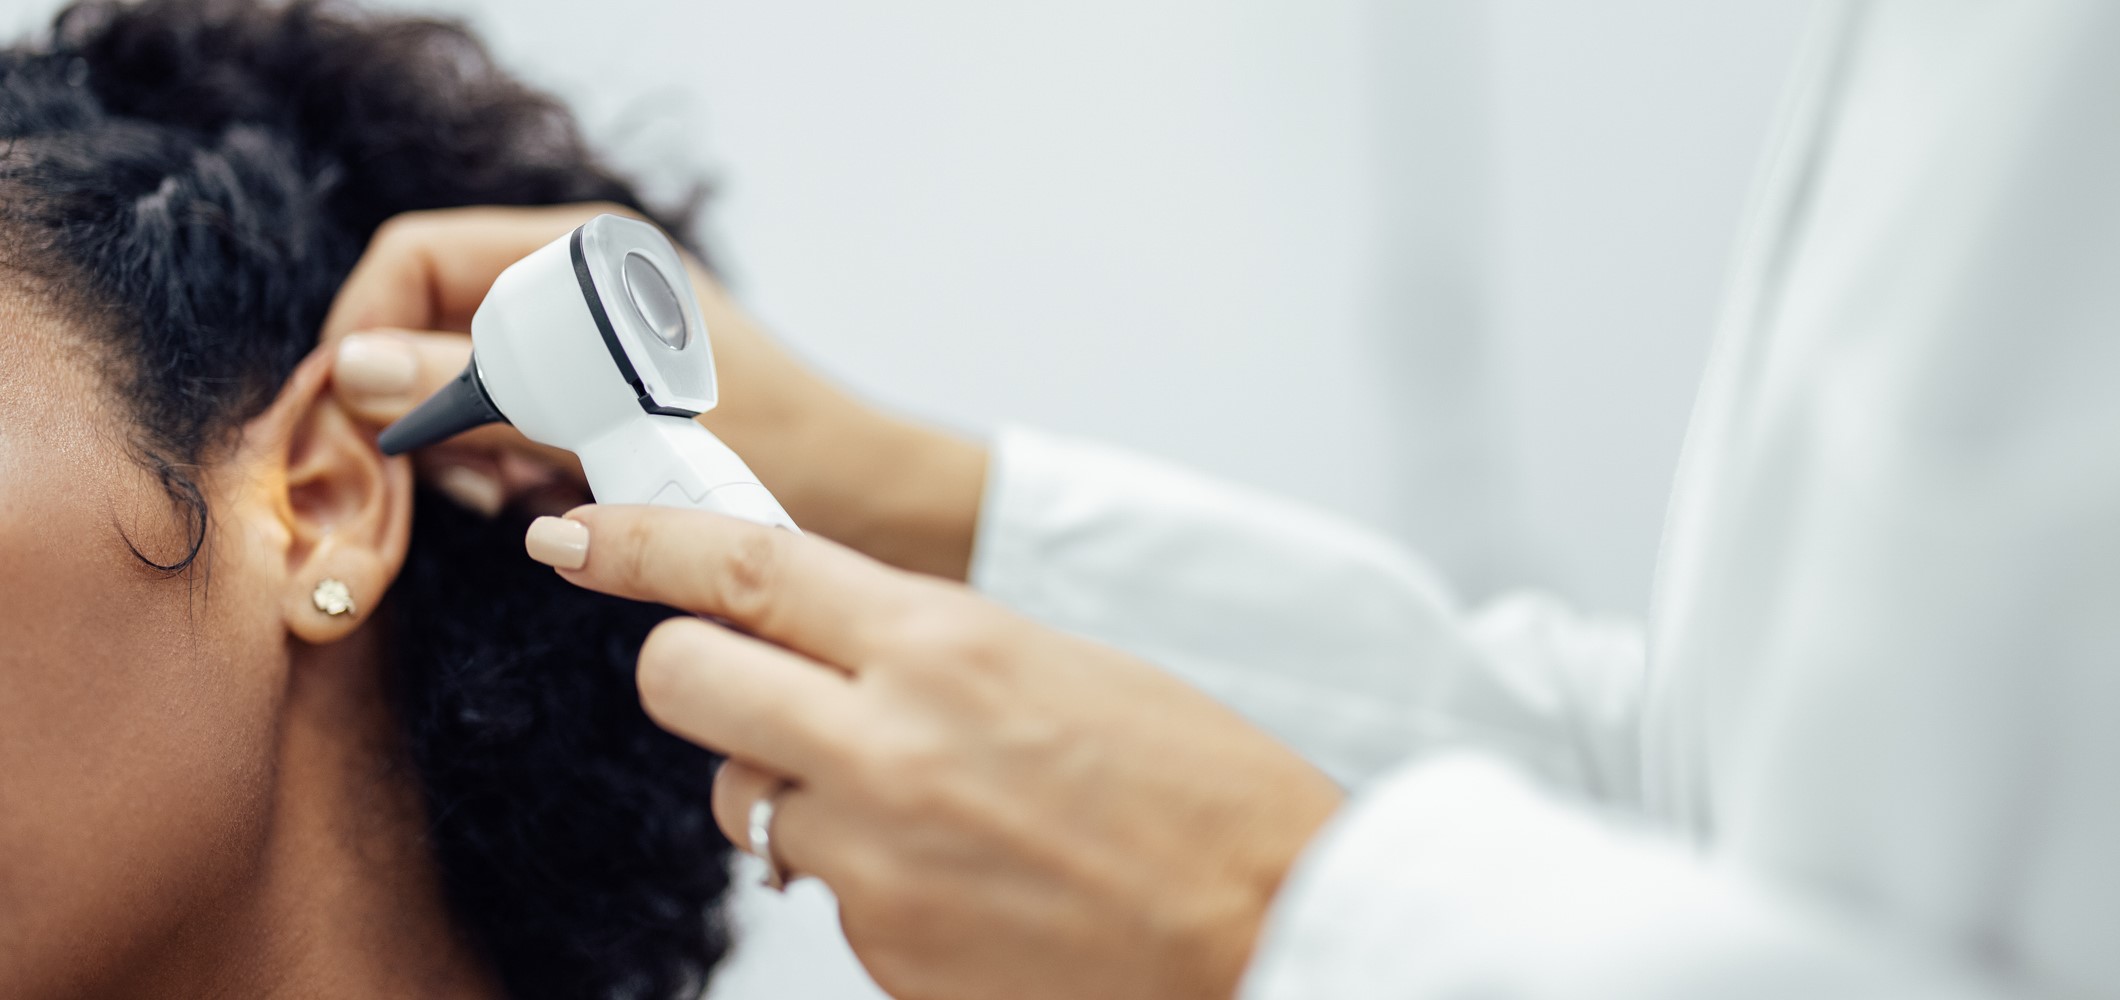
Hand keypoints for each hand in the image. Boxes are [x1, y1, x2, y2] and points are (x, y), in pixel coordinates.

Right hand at [321, 203, 987, 575]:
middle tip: (471, 481)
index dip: (369, 331)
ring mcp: (593, 343)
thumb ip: (485, 391)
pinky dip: (516, 469)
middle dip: (431, 405)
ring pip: (468, 384)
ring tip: (526, 496)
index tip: (354, 415)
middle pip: (433, 323)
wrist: (878, 507)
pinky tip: (556, 504)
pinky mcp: (606, 401)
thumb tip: (360, 371)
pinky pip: (516, 426)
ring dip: (475, 449)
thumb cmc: (783, 451)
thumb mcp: (618, 423)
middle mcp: (583, 287)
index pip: (419, 257)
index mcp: (588, 256)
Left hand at [525, 505, 1344, 999]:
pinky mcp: (883, 953)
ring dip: (800, 796)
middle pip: (685, 683)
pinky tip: (967, 885)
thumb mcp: (1057, 666)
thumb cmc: (1198, 788)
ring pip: (748, 802)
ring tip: (929, 812)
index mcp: (944, 644)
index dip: (637, 543)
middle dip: (693, 677)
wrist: (1275, 925)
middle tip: (743, 687)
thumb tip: (815, 643)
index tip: (574, 536)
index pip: (742, 567)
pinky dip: (870, 883)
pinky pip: (824, 896)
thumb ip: (919, 647)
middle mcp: (889, 744)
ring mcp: (877, 860)